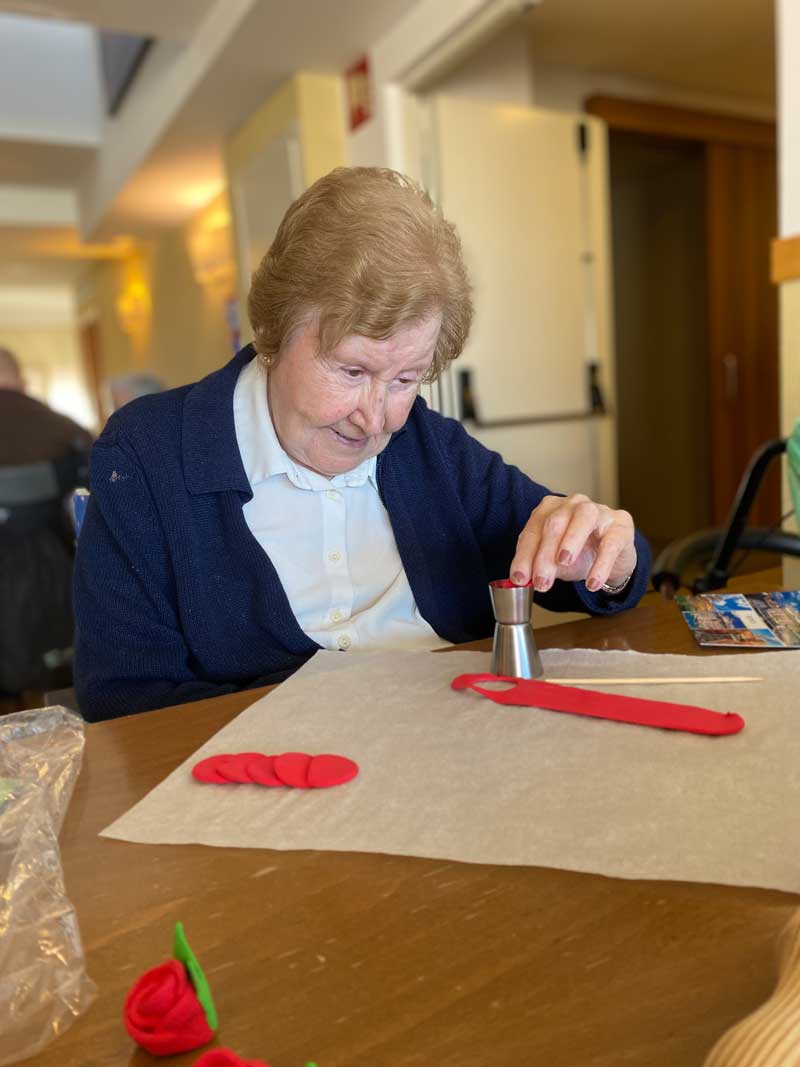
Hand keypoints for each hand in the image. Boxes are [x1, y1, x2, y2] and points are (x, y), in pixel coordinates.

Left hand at [510, 494, 636, 592]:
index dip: (524, 556)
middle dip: (545, 555)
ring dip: (570, 542)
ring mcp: (599, 510)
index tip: (520, 579)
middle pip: (554, 524)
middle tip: (541, 582)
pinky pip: (610, 543)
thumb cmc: (579, 553)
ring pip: (582, 519)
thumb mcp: (554, 561)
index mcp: (550, 509)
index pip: (533, 531)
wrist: (613, 555)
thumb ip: (539, 567)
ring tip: (563, 563)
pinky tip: (593, 582)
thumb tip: (523, 580)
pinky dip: (601, 564)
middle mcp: (573, 504)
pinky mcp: (621, 525)